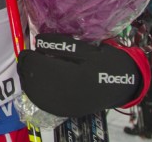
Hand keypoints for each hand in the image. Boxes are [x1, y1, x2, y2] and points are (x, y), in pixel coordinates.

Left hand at [17, 33, 149, 116]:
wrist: (125, 85)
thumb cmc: (108, 63)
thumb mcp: (87, 49)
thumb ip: (60, 45)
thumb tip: (38, 42)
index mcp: (73, 75)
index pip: (36, 65)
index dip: (28, 56)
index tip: (29, 49)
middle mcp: (67, 93)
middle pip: (31, 78)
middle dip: (27, 66)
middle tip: (30, 56)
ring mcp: (66, 105)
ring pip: (33, 91)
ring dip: (29, 77)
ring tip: (35, 67)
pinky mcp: (66, 110)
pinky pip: (42, 101)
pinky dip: (35, 90)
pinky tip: (40, 81)